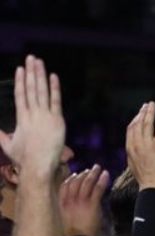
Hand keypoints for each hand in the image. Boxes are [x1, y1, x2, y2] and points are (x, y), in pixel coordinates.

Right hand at [0, 55, 64, 178]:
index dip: (21, 81)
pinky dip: (55, 88)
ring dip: (40, 75)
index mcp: (22, 118)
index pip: (20, 95)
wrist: (37, 166)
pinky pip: (56, 101)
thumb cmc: (24, 159)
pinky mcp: (57, 121)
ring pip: (42, 91)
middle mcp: (32, 114)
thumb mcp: (8, 147)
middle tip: (30, 58)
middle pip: (31, 89)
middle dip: (30, 72)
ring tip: (39, 62)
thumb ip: (1, 136)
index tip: (20, 69)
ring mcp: (45, 116)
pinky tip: (53, 76)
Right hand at [60, 164, 109, 235]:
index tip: (74, 174)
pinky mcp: (91, 204)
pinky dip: (102, 180)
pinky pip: (97, 189)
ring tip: (97, 167)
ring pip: (86, 183)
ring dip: (92, 174)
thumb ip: (66, 210)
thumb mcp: (63, 220)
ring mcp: (80, 201)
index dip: (70, 179)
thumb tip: (71, 206)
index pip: (63, 186)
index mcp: (60, 204)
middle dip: (82, 174)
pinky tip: (106, 174)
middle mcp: (69, 200)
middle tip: (88, 169)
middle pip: (75, 182)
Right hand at [126, 101, 154, 190]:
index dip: (135, 120)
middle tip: (146, 105)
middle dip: (142, 113)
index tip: (139, 115)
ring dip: (150, 112)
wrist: (152, 186)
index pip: (130, 130)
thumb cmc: (145, 179)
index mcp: (129, 149)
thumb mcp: (134, 165)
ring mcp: (147, 144)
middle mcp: (136, 144)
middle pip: (138, 123)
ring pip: (148, 123)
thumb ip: (134, 154)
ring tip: (152, 104)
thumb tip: (134, 150)